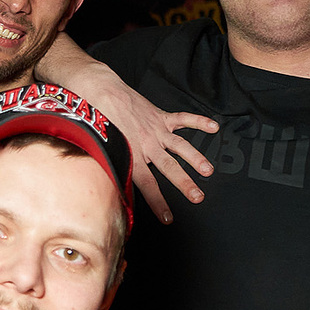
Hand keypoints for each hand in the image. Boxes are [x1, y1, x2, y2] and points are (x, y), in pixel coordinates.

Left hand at [46, 47, 218, 223]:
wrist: (100, 92)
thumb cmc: (95, 120)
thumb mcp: (102, 149)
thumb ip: (114, 168)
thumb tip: (114, 189)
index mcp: (132, 154)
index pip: (148, 184)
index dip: (158, 202)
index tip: (168, 217)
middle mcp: (147, 144)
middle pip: (169, 167)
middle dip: (185, 184)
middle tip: (198, 197)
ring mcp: (156, 130)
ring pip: (180, 146)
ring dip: (196, 158)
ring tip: (208, 171)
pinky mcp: (160, 116)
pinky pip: (183, 119)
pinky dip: (199, 121)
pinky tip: (213, 126)